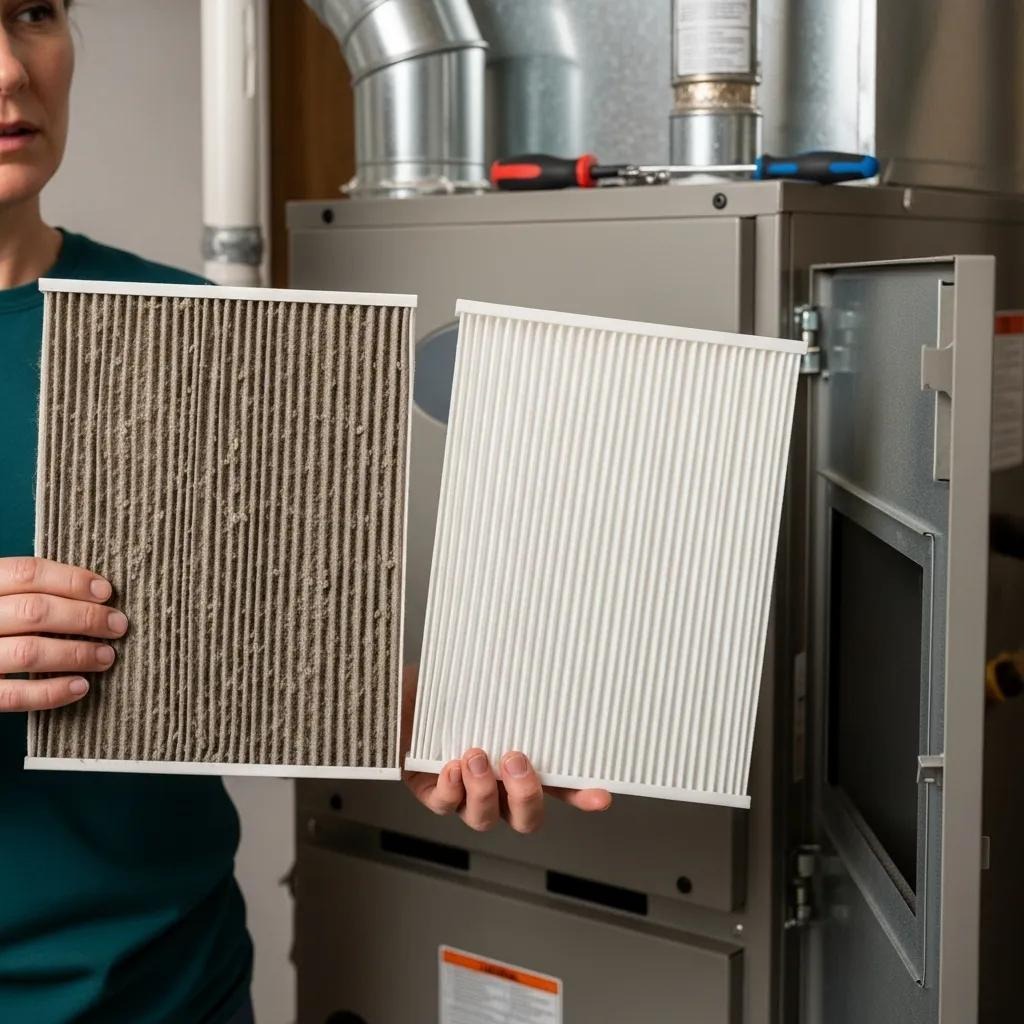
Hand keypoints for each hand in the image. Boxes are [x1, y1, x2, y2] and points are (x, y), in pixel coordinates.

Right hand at [0, 556, 126, 711]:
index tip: (107, 591)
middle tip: (118, 625)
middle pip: (35, 611)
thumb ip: (26, 591)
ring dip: (76, 654)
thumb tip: (93, 592)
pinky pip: (14, 695)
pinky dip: (51, 692)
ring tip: (107, 656)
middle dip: (85, 618)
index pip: (28, 573)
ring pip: (29, 652)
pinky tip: (80, 687)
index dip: (72, 580)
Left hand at [401, 664, 611, 832]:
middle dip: (526, 796)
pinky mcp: (429, 790)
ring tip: (474, 755)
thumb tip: (543, 653)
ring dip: (483, 791)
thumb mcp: (484, 682)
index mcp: (517, 763)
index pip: (559, 786)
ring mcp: (462, 792)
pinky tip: (451, 766)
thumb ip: (511, 683)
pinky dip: (451, 789)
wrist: (398, 687)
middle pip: (525, 818)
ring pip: (484, 818)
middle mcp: (493, 785)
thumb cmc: (447, 685)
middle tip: (515, 760)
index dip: (581, 796)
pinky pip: (444, 805)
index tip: (602, 795)